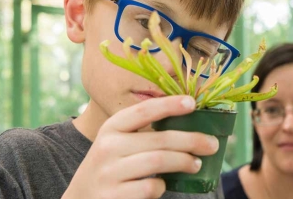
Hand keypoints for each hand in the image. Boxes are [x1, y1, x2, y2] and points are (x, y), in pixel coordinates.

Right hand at [62, 96, 218, 198]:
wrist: (80, 198)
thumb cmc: (110, 166)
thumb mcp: (118, 143)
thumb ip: (143, 133)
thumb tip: (190, 122)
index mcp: (111, 128)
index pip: (143, 111)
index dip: (169, 105)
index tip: (192, 102)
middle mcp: (108, 147)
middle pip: (159, 139)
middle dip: (191, 140)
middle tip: (212, 145)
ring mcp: (109, 172)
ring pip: (158, 162)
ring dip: (184, 162)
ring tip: (197, 164)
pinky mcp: (113, 196)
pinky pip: (149, 187)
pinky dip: (162, 186)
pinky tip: (164, 185)